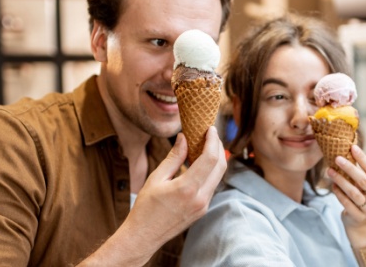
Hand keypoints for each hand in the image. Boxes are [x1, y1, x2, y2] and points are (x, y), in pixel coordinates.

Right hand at [79, 127, 226, 265]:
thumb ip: (174, 157)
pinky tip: (200, 163)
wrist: (144, 236)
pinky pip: (212, 186)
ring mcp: (204, 206)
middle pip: (220, 166)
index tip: (210, 128)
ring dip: (215, 159)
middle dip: (218, 147)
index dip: (213, 140)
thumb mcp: (156, 178)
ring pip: (218, 176)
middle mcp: (201, 198)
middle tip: (210, 133)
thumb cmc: (145, 207)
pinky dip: (210, 171)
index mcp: (188, 188)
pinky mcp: (203, 210)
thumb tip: (184, 137)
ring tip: (205, 145)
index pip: (211, 158)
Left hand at [328, 145, 365, 247]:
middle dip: (349, 168)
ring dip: (340, 180)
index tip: (352, 147)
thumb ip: (362, 172)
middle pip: (364, 180)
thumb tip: (348, 150)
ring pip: (353, 192)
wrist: (362, 223)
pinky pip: (346, 203)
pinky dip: (338, 193)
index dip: (363, 158)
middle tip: (337, 158)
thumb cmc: (364, 197)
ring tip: (329, 171)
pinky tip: (332, 185)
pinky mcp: (360, 217)